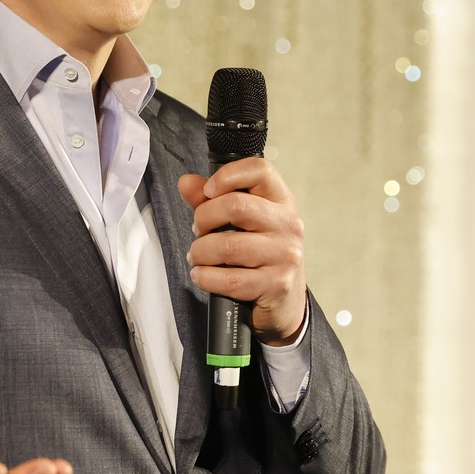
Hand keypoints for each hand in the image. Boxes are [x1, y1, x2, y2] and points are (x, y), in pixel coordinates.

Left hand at [178, 158, 307, 344]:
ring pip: (227, 245)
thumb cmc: (259, 257)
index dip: (228, 175)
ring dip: (200, 252)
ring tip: (198, 257)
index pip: (260, 170)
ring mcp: (285, 255)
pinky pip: (229, 278)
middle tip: (199, 231)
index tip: (209, 191)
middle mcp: (288, 225)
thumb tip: (186, 183)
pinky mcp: (277, 284)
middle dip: (204, 219)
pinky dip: (206, 277)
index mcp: (281, 202)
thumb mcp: (241, 224)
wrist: (284, 303)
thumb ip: (211, 201)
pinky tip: (203, 276)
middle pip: (235, 206)